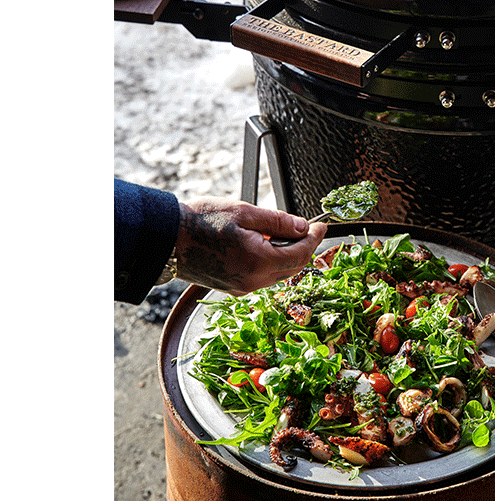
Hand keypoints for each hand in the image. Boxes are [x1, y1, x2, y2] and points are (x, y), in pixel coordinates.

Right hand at [174, 197, 327, 294]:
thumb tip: (302, 226)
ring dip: (288, 255)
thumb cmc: (201, 221)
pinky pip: (263, 277)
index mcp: (257, 261)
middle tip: (309, 228)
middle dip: (304, 247)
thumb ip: (278, 221)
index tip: (321, 226)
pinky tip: (266, 245)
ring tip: (284, 233)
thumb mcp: (245, 212)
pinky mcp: (233, 288)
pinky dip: (272, 261)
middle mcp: (252, 280)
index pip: (300, 254)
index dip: (314, 239)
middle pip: (292, 267)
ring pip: (279, 274)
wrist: (168, 238)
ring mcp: (242, 287)